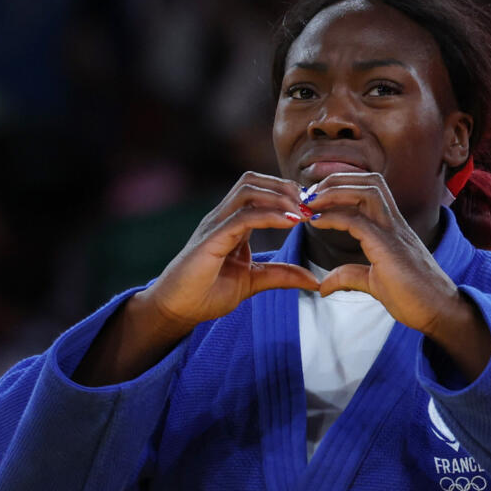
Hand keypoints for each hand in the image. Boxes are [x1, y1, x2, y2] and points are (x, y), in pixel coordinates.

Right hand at [137, 172, 319, 329]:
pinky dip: (269, 216)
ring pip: (247, 191)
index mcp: (231, 223)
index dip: (286, 194)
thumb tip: (314, 280)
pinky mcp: (210, 240)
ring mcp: (214, 226)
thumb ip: (281, 275)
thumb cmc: (206, 293)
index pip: (258, 190)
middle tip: (310, 206)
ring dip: (279, 197)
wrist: (176, 309)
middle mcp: (222, 218)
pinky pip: (242, 218)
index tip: (311, 209)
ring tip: (301, 212)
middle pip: (252, 181)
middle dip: (284, 187)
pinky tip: (290, 223)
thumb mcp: (253, 281)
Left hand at [305, 172, 490, 379]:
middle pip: (370, 181)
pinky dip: (334, 216)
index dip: (340, 187)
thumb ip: (350, 276)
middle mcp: (394, 223)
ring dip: (335, 191)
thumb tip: (323, 285)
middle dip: (337, 180)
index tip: (315, 200)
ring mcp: (394, 233)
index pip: (369, 189)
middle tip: (309, 195)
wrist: (439, 312)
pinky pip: (358, 221)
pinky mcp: (390, 249)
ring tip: (312, 202)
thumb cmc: (414, 297)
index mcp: (392, 227)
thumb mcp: (373, 283)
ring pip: (367, 191)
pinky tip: (316, 222)